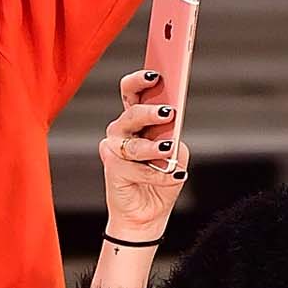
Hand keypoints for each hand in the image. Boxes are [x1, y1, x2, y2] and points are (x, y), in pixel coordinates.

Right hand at [99, 68, 188, 241]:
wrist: (148, 214)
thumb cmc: (161, 177)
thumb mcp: (176, 153)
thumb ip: (173, 137)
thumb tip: (171, 131)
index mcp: (137, 118)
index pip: (134, 90)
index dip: (141, 79)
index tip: (157, 73)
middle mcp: (123, 129)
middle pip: (131, 109)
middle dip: (149, 109)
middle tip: (168, 112)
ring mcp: (115, 147)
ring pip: (134, 142)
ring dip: (154, 147)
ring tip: (168, 149)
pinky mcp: (111, 166)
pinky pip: (135, 167)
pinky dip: (156, 173)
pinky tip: (172, 174)